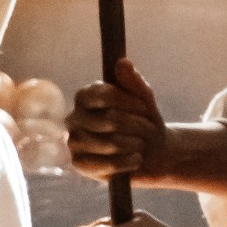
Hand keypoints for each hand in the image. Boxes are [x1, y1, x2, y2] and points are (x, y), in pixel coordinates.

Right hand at [68, 57, 168, 180]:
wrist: (152, 152)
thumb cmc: (144, 120)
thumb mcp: (144, 99)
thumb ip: (134, 81)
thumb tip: (123, 62)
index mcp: (85, 96)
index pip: (102, 94)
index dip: (128, 102)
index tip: (145, 108)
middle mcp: (74, 117)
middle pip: (110, 120)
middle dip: (137, 126)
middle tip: (147, 130)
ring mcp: (74, 141)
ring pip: (110, 143)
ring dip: (134, 145)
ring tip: (140, 145)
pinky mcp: (79, 164)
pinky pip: (107, 164)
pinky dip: (127, 163)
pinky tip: (135, 159)